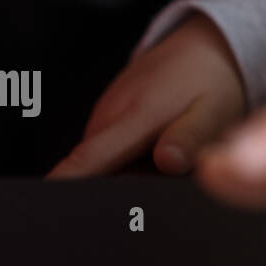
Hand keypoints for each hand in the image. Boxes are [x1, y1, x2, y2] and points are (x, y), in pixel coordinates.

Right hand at [47, 13, 246, 177]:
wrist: (203, 46)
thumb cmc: (211, 81)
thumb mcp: (214, 110)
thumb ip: (190, 137)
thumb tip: (167, 161)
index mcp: (132, 117)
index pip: (83, 162)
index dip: (65, 191)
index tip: (51, 220)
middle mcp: (108, 117)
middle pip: (94, 175)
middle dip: (119, 194)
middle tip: (162, 182)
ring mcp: (104, 116)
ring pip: (104, 165)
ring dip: (130, 175)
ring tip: (168, 160)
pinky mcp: (108, 117)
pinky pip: (112, 151)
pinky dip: (132, 161)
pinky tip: (161, 153)